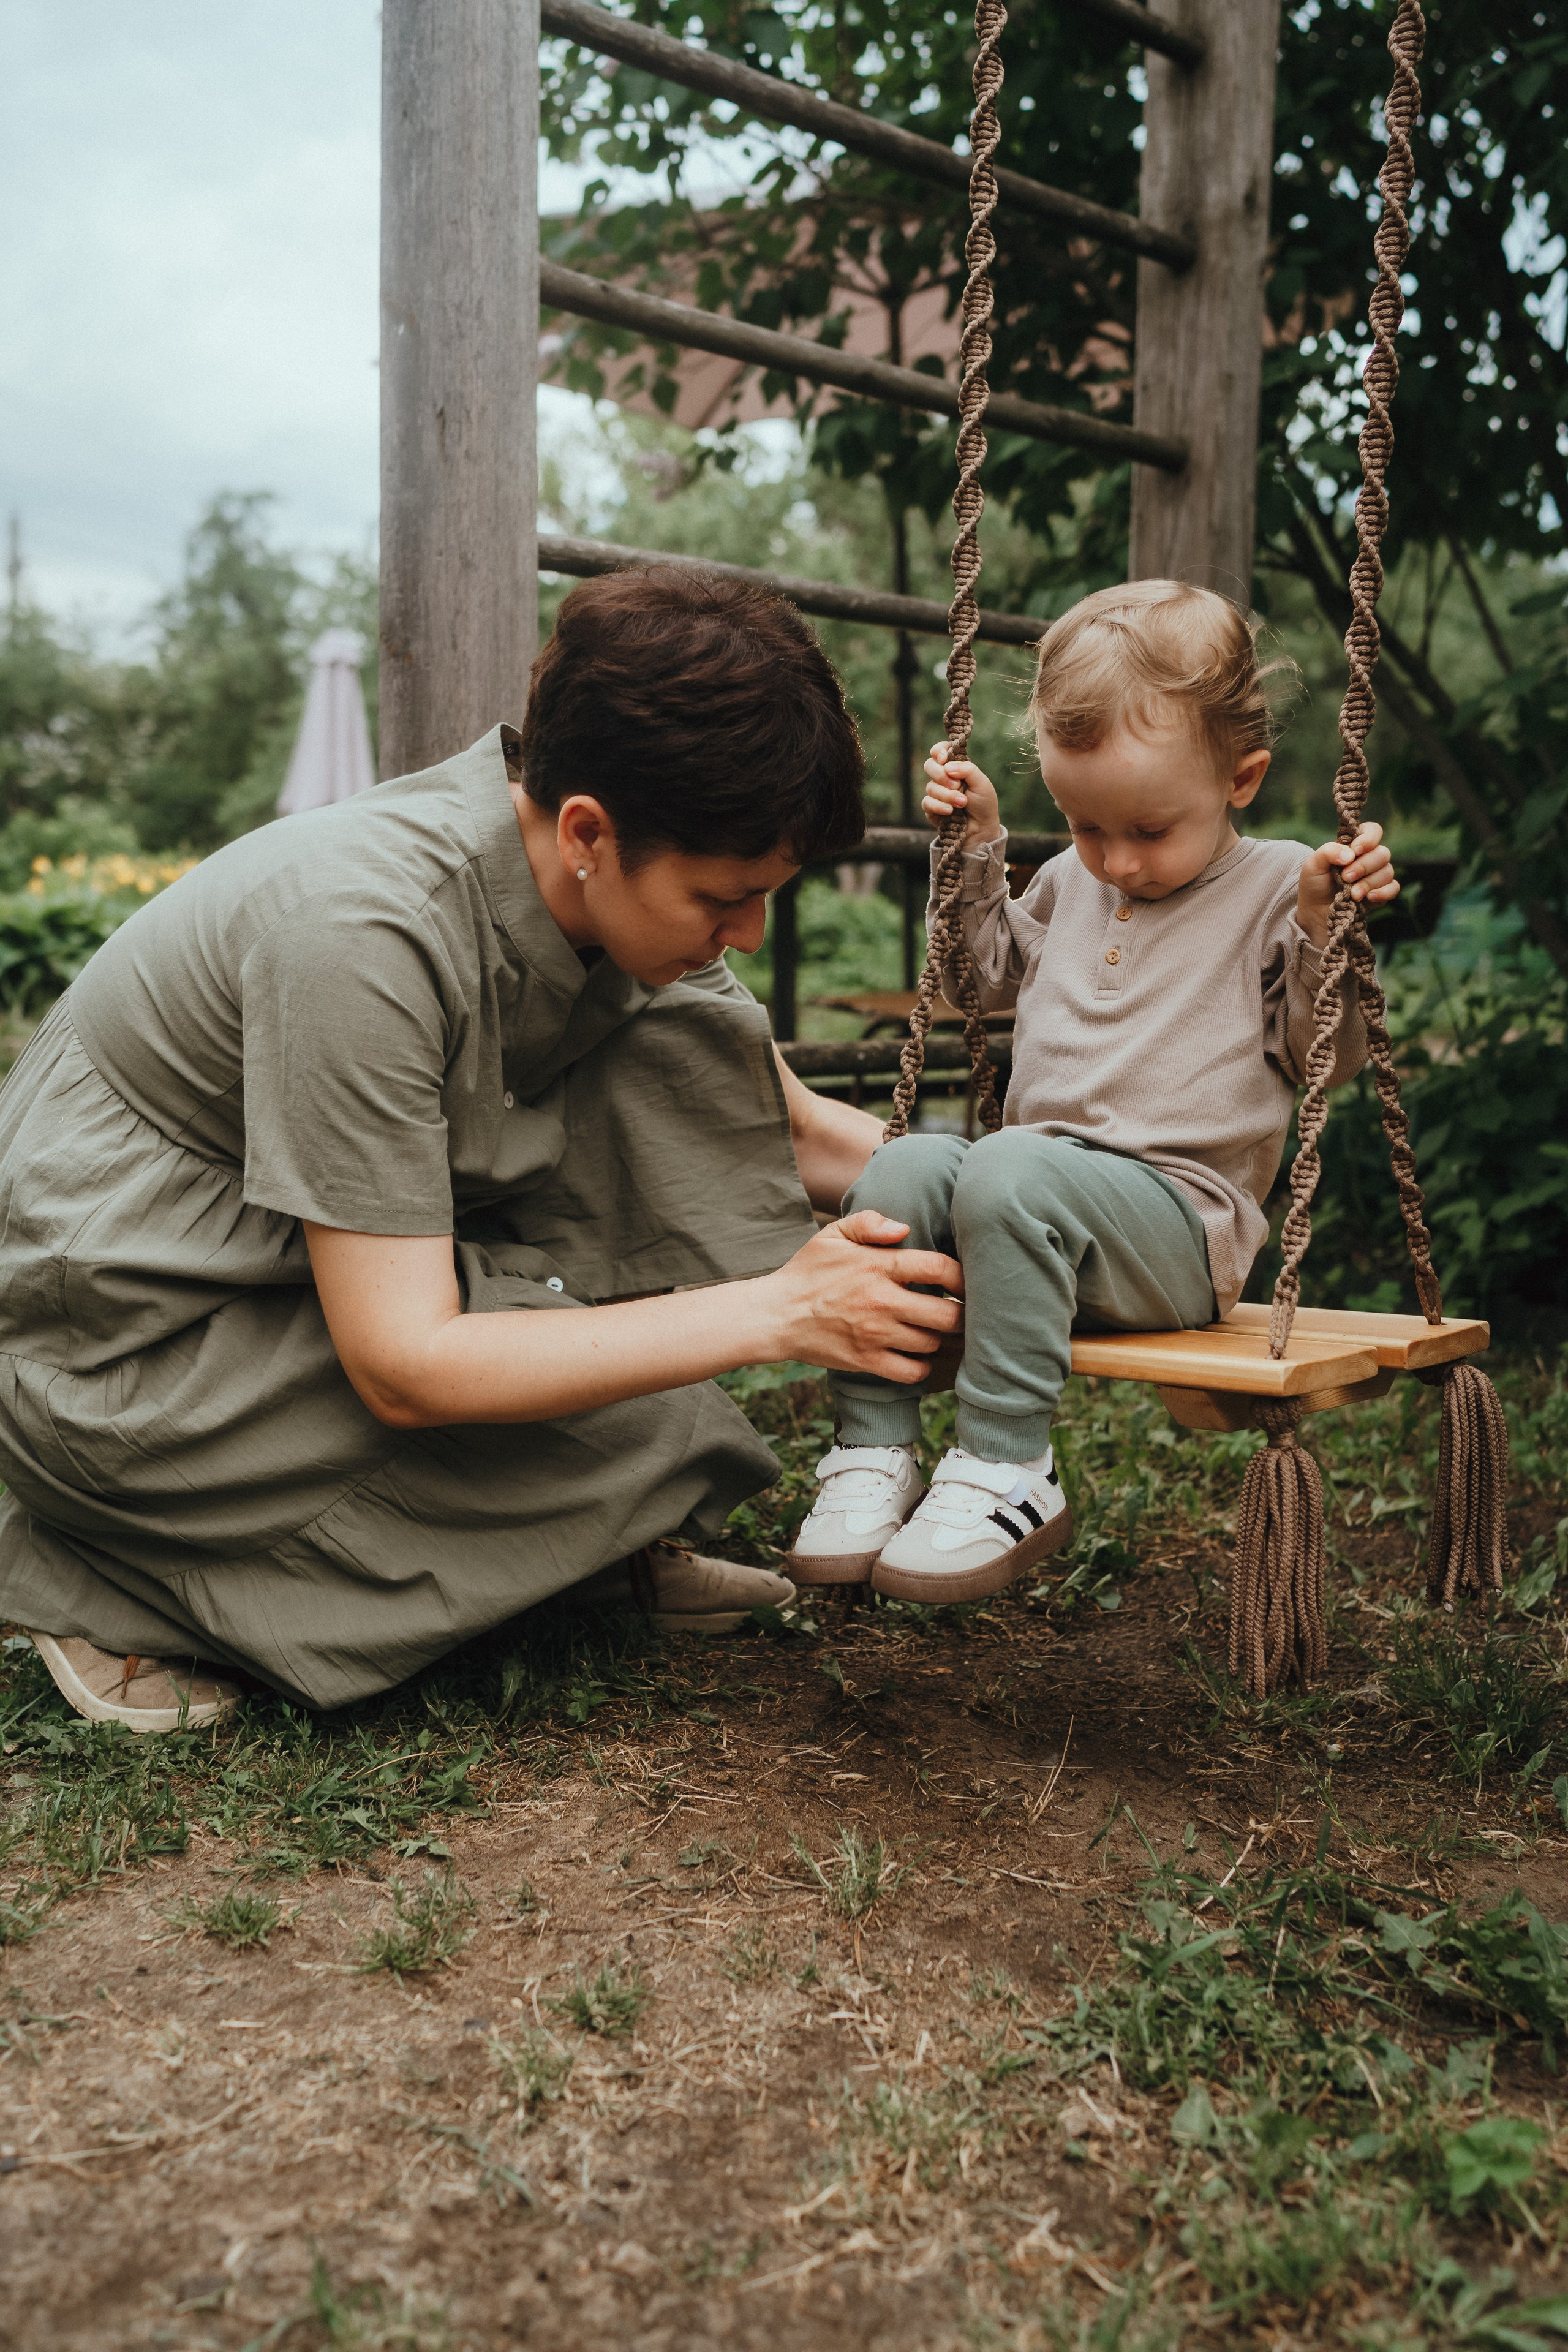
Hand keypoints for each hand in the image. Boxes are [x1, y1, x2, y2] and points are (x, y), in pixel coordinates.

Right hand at [758, 1209, 962, 1382]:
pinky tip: (914, 1355)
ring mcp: (874, 1335)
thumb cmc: (808, 1272)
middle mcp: (881, 1301)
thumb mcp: (833, 1235)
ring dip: (936, 1338)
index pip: (939, 1269)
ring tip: (932, 1330)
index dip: (963, 1277)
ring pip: (931, 1343)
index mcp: (877, 1266)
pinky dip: (920, 1366)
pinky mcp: (866, 1361)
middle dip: (960, 1313)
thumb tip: (904, 1228)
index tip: (965, 1282)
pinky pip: (911, 1372)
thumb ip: (869, 1222)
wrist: (775, 1315)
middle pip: (947, 1314)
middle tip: (957, 1311)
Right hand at [922, 741, 1002, 849]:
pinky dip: (939, 806)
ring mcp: (936, 793)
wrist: (981, 829)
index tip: (943, 758)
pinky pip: (927, 802)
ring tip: (962, 803)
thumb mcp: (982, 783)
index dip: (938, 751)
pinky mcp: (931, 808)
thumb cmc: (984, 804)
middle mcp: (944, 777)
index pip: (940, 751)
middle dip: (942, 775)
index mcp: (956, 767)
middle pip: (929, 765)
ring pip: (930, 786)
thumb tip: (947, 766)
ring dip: (947, 795)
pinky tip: (950, 811)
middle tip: (957, 785)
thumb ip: (967, 769)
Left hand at [1296, 822, 1399, 948]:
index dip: (1368, 839)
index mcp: (1354, 845)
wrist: (1314, 911)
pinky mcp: (1381, 893)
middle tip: (1345, 877)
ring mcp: (1376, 876)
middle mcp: (1369, 858)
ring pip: (1388, 871)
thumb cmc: (1314, 883)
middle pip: (1382, 853)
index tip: (1355, 850)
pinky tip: (1369, 898)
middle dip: (1364, 866)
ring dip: (1369, 882)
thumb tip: (1351, 854)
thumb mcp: (1313, 864)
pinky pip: (1393, 888)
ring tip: (1352, 894)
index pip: (1373, 831)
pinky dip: (1383, 892)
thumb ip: (1329, 852)